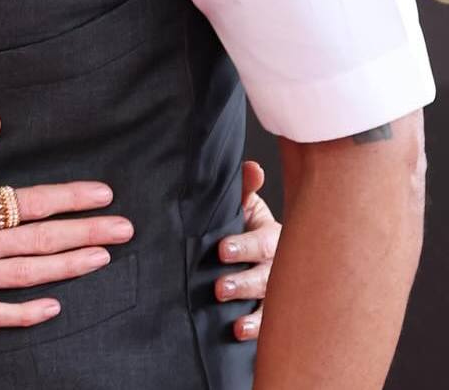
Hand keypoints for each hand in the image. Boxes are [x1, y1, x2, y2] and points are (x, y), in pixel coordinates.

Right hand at [0, 116, 133, 327]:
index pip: (28, 201)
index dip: (69, 198)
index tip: (101, 194)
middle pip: (37, 240)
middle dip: (86, 233)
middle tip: (123, 229)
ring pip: (24, 276)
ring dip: (67, 267)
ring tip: (101, 258)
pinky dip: (25, 312)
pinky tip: (52, 305)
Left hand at [215, 159, 281, 340]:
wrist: (258, 247)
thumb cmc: (247, 222)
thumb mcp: (246, 205)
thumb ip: (245, 190)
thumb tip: (251, 167)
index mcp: (272, 236)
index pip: (261, 242)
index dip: (244, 246)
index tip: (222, 250)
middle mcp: (278, 265)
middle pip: (265, 276)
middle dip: (243, 282)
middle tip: (220, 287)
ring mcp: (277, 291)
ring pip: (269, 303)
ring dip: (252, 314)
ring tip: (234, 321)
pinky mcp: (270, 311)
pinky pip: (267, 323)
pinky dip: (255, 328)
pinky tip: (240, 332)